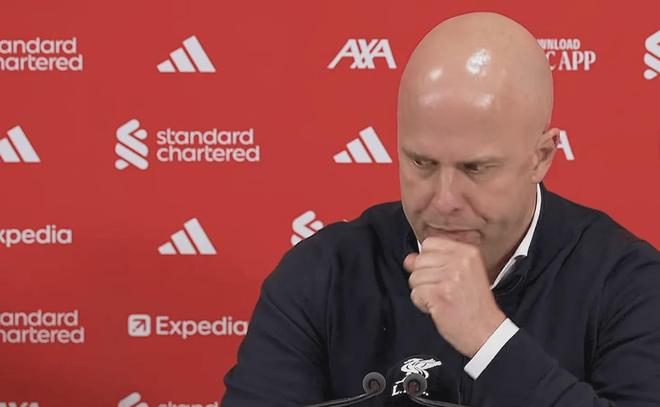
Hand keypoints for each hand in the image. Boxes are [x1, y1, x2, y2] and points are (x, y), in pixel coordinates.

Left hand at [403, 237, 506, 356]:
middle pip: (419, 261)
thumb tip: (409, 258)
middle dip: (424, 278)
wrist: (486, 331)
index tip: (438, 273)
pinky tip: (438, 307)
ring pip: (415, 278)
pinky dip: (422, 304)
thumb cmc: (475, 305)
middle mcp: (459, 261)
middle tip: (442, 290)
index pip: (430, 243)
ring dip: (423, 292)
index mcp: (467, 252)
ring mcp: (449, 277)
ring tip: (442, 299)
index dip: (427, 260)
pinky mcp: (439, 294)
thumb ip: (435, 262)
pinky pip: (415, 293)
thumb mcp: (463, 274)